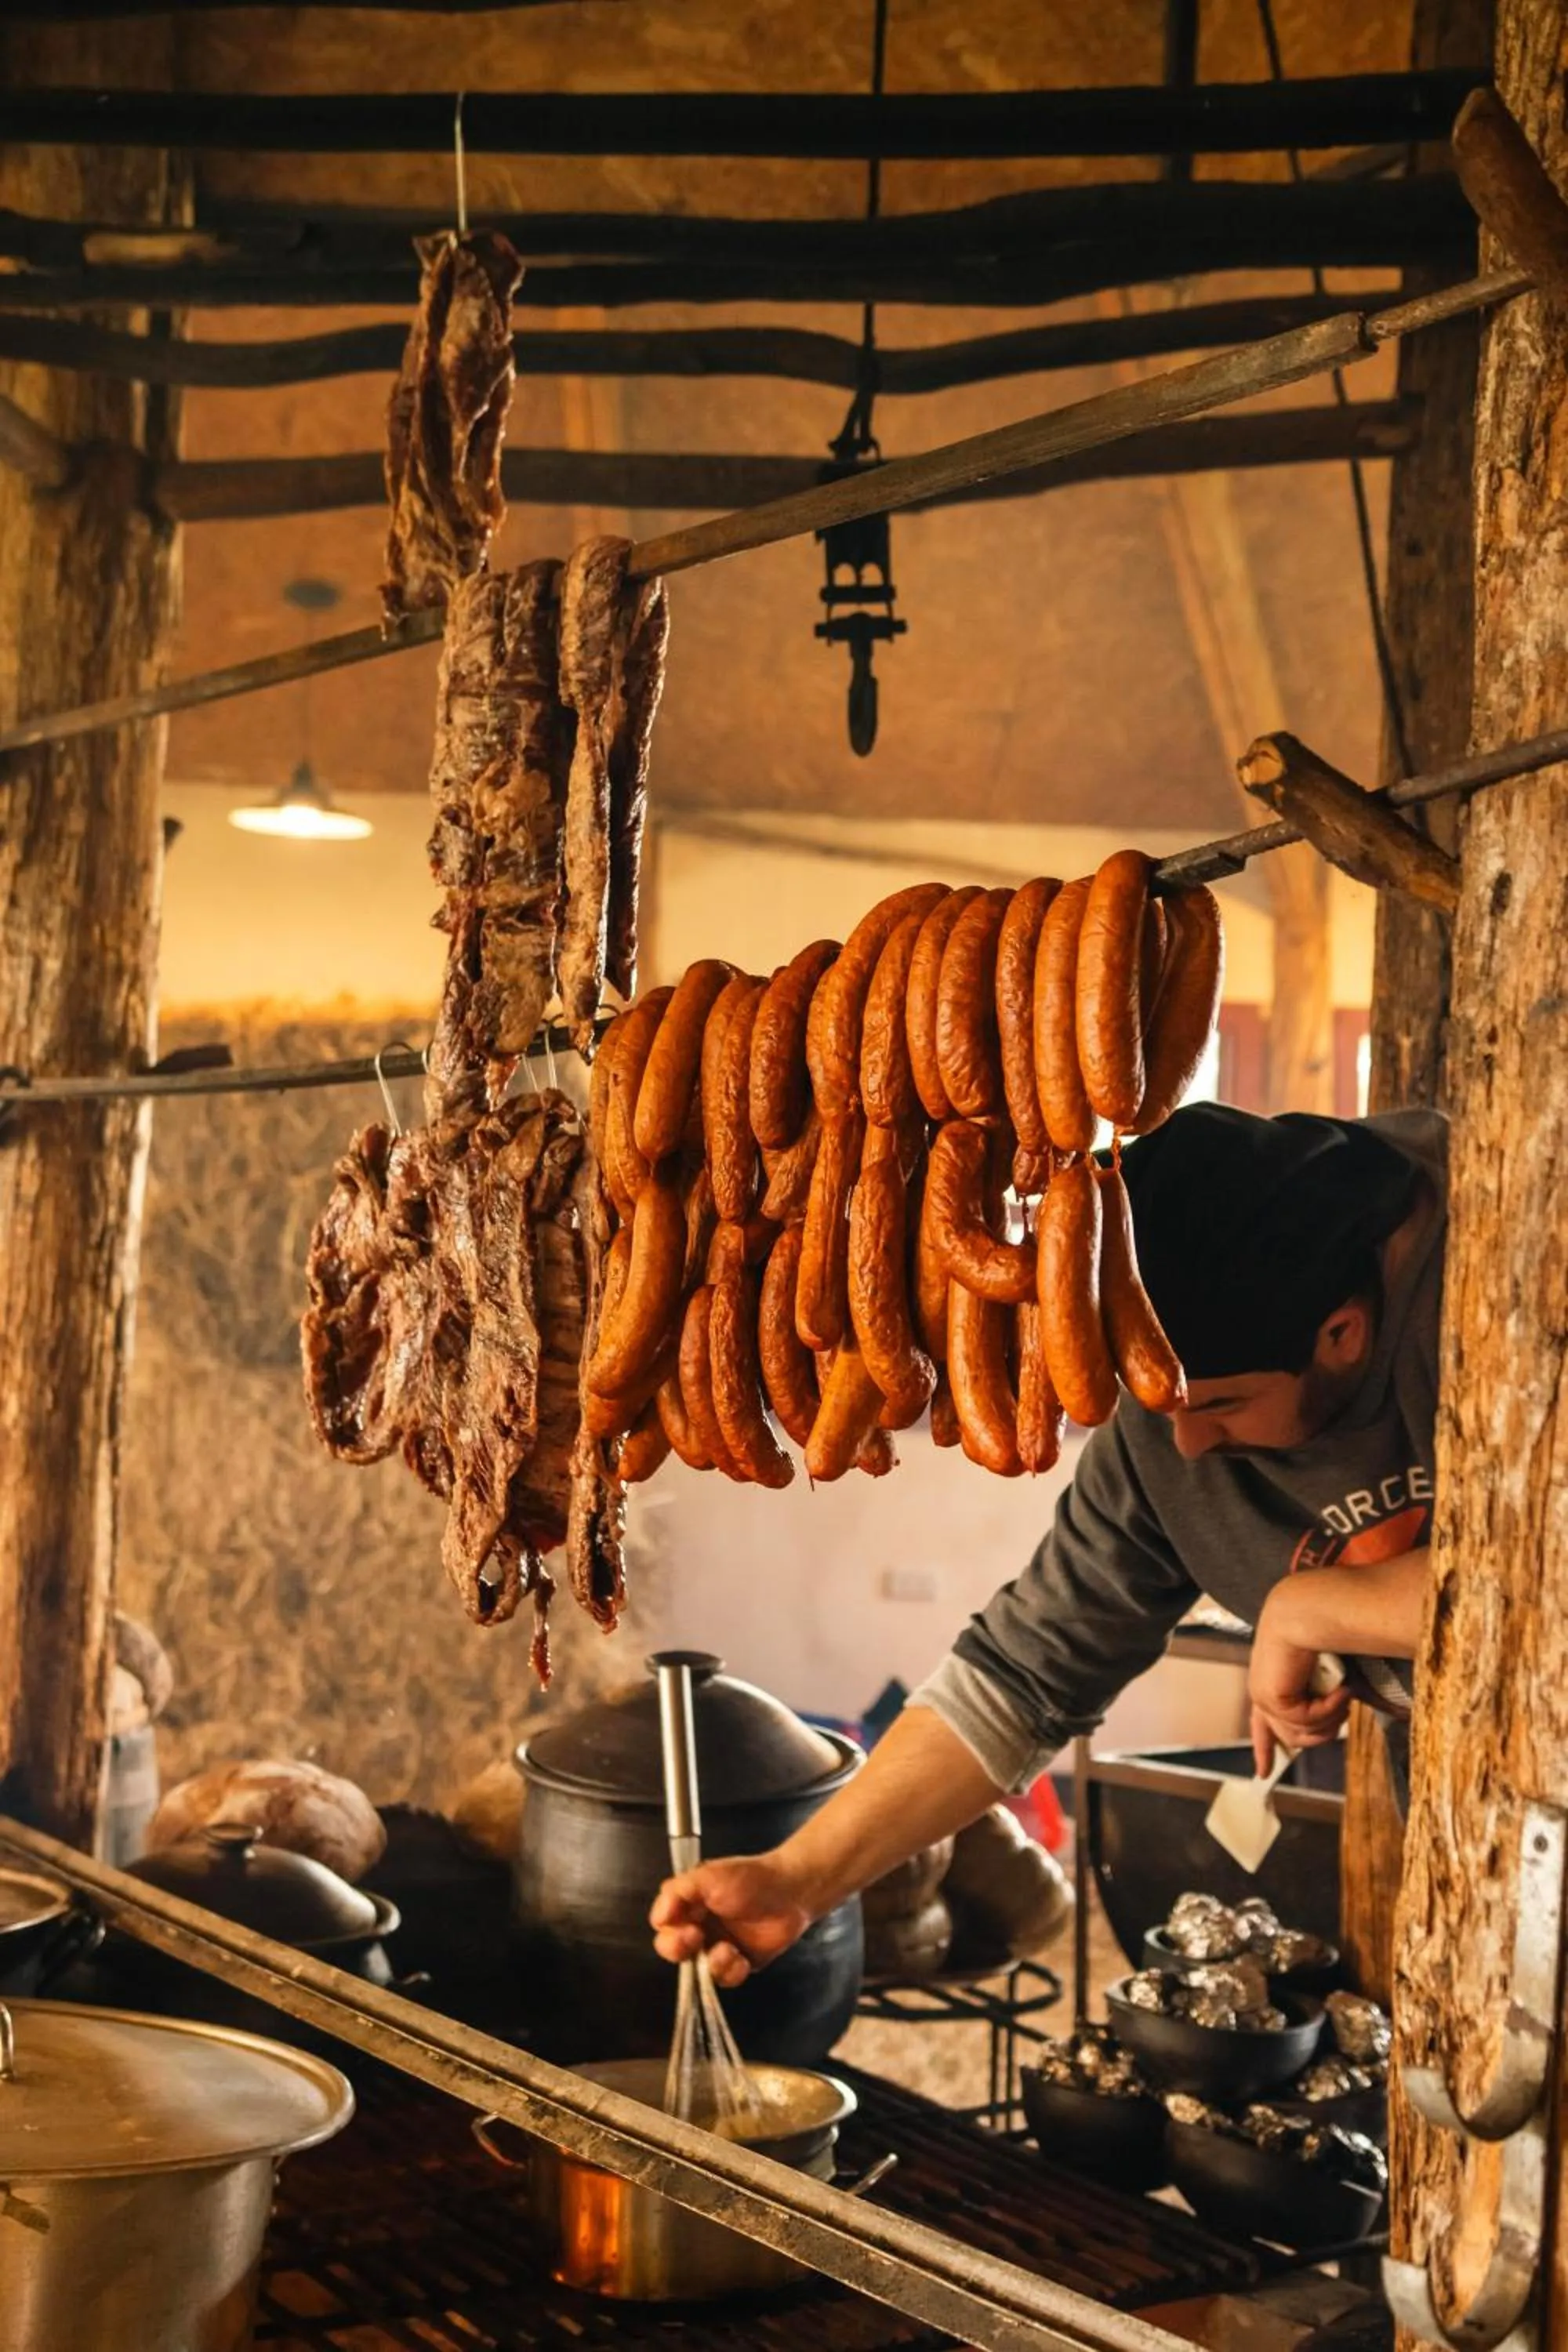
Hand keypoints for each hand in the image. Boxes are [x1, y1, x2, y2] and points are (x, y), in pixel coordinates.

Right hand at [649, 1853, 816, 1987]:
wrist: (791, 1892)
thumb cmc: (749, 1878)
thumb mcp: (708, 1875)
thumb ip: (678, 1891)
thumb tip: (660, 1917)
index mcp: (688, 1904)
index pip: (663, 1923)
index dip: (668, 1929)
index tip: (683, 1925)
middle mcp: (699, 1926)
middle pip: (672, 1949)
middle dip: (680, 1949)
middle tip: (697, 1938)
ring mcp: (717, 1947)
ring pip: (697, 1970)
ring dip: (710, 1964)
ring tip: (729, 1950)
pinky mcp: (737, 1963)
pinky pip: (724, 1978)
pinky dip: (730, 1972)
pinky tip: (742, 1959)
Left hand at [1249, 1588, 1350, 1773]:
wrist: (1309, 1609)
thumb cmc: (1320, 1633)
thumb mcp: (1321, 1674)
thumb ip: (1318, 1698)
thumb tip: (1330, 1726)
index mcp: (1268, 1684)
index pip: (1261, 1725)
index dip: (1263, 1750)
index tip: (1262, 1773)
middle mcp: (1261, 1693)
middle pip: (1292, 1739)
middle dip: (1324, 1731)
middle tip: (1344, 1709)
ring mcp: (1264, 1696)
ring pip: (1302, 1736)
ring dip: (1332, 1720)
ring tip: (1344, 1694)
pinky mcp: (1272, 1697)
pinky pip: (1309, 1721)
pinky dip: (1332, 1708)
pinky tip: (1342, 1687)